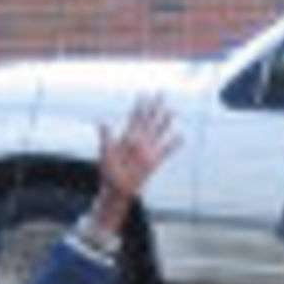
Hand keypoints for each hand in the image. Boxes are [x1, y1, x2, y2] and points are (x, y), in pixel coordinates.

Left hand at [88, 96, 180, 235]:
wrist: (117, 189)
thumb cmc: (109, 172)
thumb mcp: (105, 153)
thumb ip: (106, 137)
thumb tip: (102, 122)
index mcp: (127, 137)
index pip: (135, 117)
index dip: (140, 106)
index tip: (144, 94)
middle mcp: (139, 141)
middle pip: (149, 120)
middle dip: (155, 107)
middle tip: (161, 94)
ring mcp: (147, 150)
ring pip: (158, 132)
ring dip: (165, 122)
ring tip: (172, 110)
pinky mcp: (154, 162)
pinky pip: (166, 150)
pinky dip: (174, 144)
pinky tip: (181, 136)